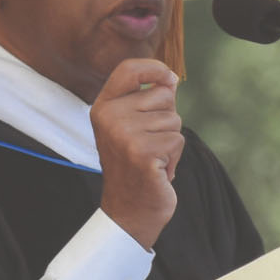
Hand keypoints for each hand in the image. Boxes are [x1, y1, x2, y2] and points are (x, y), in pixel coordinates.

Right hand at [92, 58, 183, 249]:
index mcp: (103, 107)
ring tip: (153, 158)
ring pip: (173, 119)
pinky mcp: (141, 152)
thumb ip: (148, 100)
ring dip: (171, 142)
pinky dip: (174, 157)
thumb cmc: (136, 166)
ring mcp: (123, 135)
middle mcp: (108, 117)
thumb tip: (170, 78)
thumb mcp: (133, 127)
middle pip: (162, 95)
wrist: (129, 211)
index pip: (128, 69)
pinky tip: (158, 170)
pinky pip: (176, 140)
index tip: (169, 77)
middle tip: (150, 143)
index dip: (154, 68)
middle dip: (167, 118)